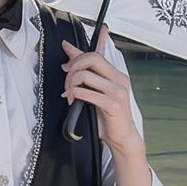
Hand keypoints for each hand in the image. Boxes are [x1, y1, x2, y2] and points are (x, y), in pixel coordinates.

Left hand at [62, 25, 142, 157]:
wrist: (122, 137)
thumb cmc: (109, 116)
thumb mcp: (97, 91)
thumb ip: (87, 73)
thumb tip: (70, 52)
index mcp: (116, 75)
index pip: (96, 54)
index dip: (77, 52)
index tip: (64, 48)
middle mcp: (119, 79)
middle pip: (91, 58)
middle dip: (73, 66)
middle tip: (66, 79)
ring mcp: (117, 91)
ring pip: (85, 74)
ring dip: (70, 84)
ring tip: (69, 94)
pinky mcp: (113, 103)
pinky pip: (86, 92)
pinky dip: (75, 95)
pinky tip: (73, 101)